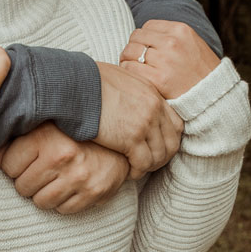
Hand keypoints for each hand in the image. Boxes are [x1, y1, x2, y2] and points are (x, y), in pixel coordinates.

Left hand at [0, 122, 130, 214]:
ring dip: (42, 192)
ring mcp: (79, 178)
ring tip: (52, 178)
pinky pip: (62, 210)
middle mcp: (62, 156)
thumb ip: (14, 139)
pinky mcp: (93, 194)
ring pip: (40, 202)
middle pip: (22, 186)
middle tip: (39, 169)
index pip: (8, 165)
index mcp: (46, 136)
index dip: (12, 164)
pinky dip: (62, 201)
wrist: (118, 140)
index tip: (23, 159)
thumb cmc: (73, 132)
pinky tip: (68, 185)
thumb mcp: (43, 125)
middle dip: (26, 179)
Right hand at [95, 61, 183, 178]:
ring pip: (159, 155)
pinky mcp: (131, 139)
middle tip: (149, 163)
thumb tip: (127, 102)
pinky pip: (143, 163)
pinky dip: (137, 171)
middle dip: (162, 156)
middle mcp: (154, 108)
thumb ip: (132, 93)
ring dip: (149, 165)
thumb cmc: (88, 81)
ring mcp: (145, 124)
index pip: (175, 123)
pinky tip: (129, 172)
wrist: (75, 87)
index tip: (157, 146)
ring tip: (137, 169)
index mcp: (152, 93)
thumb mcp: (119, 79)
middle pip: (171, 141)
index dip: (168, 139)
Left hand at [120, 20, 220, 98]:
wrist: (214, 96)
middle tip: (136, 59)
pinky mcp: (158, 79)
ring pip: (130, 51)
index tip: (147, 49)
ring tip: (134, 67)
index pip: (148, 26)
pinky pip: (130, 68)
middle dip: (134, 47)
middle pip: (136, 37)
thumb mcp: (192, 43)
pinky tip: (135, 77)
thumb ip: (171, 36)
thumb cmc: (201, 71)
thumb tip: (144, 35)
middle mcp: (172, 42)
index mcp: (181, 30)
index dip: (145, 37)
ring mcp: (164, 60)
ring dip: (128, 59)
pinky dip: (127, 71)